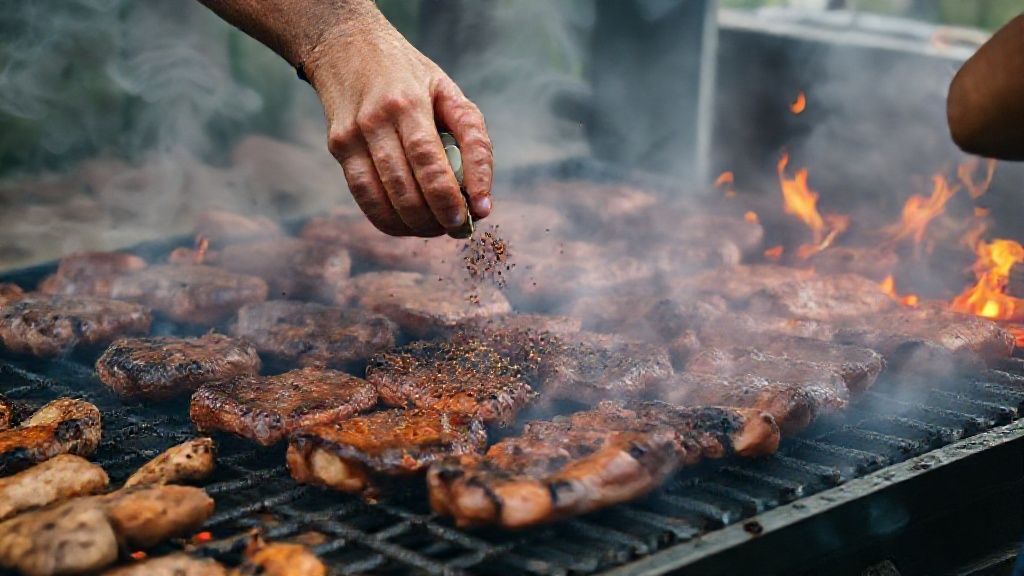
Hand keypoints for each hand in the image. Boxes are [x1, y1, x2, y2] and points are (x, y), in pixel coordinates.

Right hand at [305, 19, 492, 236]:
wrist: (348, 47)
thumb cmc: (410, 76)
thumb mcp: (449, 92)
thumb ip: (473, 141)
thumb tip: (481, 200)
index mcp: (408, 102)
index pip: (428, 158)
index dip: (449, 194)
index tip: (472, 215)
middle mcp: (377, 119)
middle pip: (406, 184)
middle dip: (435, 216)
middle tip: (456, 227)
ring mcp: (353, 135)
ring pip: (383, 197)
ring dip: (414, 224)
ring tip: (436, 228)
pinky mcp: (338, 147)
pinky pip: (362, 196)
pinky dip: (387, 220)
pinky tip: (407, 225)